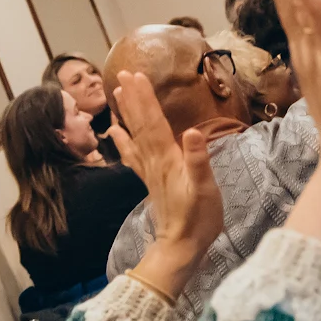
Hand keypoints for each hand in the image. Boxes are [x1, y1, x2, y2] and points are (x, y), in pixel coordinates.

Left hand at [110, 71, 225, 293]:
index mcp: (167, 158)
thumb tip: (192, 131)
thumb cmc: (198, 217)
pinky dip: (123, 140)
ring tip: (116, 93)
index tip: (136, 75)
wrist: (182, 246)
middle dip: (132, 98)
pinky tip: (116, 132)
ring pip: (135, 135)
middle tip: (122, 74)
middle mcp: (154, 160)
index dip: (145, 98)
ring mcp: (149, 170)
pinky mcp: (150, 180)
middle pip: (140, 124)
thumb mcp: (205, 188)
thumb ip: (198, 160)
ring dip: (127, 113)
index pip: (153, 122)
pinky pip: (133, 154)